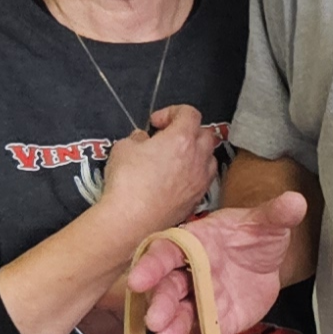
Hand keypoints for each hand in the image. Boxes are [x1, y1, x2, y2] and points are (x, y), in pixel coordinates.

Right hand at [92, 102, 226, 237]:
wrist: (132, 221)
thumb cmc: (127, 180)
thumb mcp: (123, 147)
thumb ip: (138, 138)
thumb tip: (143, 140)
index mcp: (182, 138)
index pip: (190, 113)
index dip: (172, 112)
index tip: (155, 123)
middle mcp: (198, 157)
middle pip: (205, 134)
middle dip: (188, 131)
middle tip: (167, 139)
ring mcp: (201, 180)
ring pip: (209, 158)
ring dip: (196, 153)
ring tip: (175, 159)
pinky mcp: (197, 200)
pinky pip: (203, 179)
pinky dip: (194, 174)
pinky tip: (176, 180)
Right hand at [130, 192, 307, 333]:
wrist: (262, 262)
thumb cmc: (252, 237)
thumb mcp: (266, 224)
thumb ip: (276, 215)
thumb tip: (296, 201)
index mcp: (192, 245)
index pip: (166, 253)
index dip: (151, 266)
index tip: (138, 279)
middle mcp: (187, 275)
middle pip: (167, 290)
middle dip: (161, 306)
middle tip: (157, 322)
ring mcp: (197, 303)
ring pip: (180, 319)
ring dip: (172, 332)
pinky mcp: (210, 325)